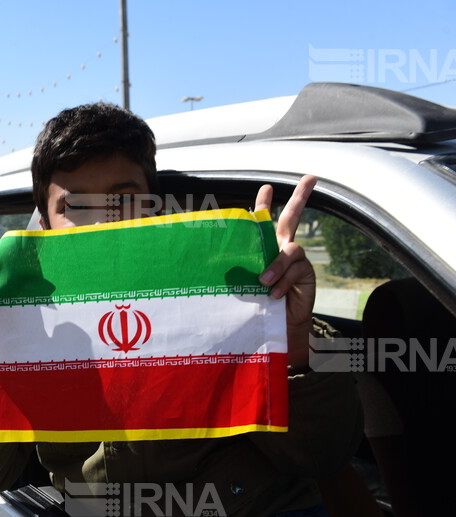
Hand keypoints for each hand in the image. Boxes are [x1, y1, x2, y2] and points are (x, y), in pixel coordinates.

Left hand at [256, 175, 316, 368]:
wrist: (275, 328)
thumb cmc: (255, 305)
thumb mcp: (243, 283)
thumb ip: (239, 269)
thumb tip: (216, 259)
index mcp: (265, 249)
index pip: (264, 223)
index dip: (265, 204)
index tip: (266, 187)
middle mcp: (283, 250)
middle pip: (293, 218)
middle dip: (301, 197)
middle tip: (311, 178)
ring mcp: (296, 261)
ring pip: (290, 250)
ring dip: (275, 265)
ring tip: (263, 282)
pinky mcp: (305, 274)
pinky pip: (295, 269)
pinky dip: (282, 280)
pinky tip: (274, 293)